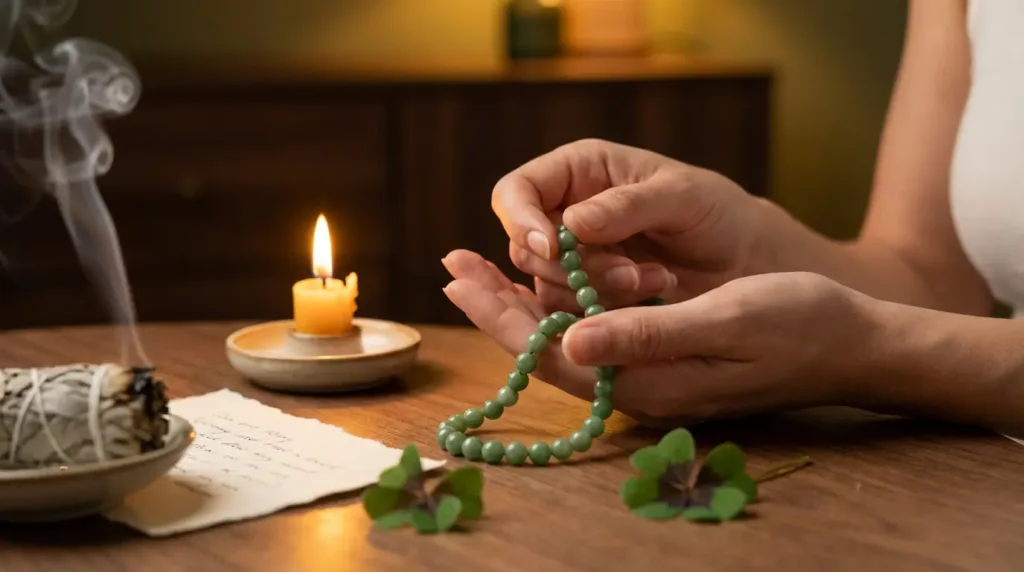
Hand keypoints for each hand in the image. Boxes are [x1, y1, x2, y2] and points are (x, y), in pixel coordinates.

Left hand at [444, 250, 881, 425]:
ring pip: (562, 346)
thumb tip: (571, 342)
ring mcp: (645, 382)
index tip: (459, 276)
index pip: (550, 353)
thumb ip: (644, 335)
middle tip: (451, 264)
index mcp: (644, 383)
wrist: (847, 343)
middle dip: (494, 308)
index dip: (499, 315)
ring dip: (518, 307)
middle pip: (544, 352)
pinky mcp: (657, 366)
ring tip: (477, 269)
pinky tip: (539, 284)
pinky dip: (556, 309)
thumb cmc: (795, 321)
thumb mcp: (722, 319)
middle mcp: (635, 390)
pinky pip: (589, 340)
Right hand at [490, 138, 764, 312]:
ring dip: (596, 293)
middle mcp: (565, 216)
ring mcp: (575, 263)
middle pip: (525, 248)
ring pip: (547, 288)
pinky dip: (606, 315)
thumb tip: (571, 223)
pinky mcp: (589, 302)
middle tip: (628, 273)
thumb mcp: (681, 196)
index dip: (521, 220)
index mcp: (578, 172)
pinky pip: (571, 317)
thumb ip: (627, 205)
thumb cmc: (716, 211)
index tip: (552, 248)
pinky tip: (651, 297)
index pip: (515, 192)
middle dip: (571, 268)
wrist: (746, 261)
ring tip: (655, 281)